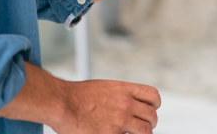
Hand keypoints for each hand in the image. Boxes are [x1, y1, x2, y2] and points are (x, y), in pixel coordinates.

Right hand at [0, 63, 160, 133]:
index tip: (151, 110)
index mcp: (125, 89)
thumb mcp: (105, 87)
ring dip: (143, 133)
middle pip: (152, 115)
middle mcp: (126, 103)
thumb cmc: (77, 96)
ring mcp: (120, 120)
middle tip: (144, 126)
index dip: (154, 105)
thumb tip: (131, 103)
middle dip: (150, 122)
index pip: (153, 96)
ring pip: (146, 130)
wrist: (62, 103)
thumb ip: (121, 95)